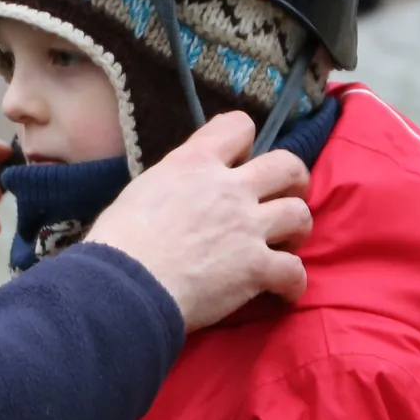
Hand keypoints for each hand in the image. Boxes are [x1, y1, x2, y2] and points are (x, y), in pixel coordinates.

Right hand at [84, 112, 310, 330]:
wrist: (126, 287)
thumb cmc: (119, 243)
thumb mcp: (142, 191)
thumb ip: (173, 183)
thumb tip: (179, 194)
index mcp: (195, 163)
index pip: (237, 127)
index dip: (244, 140)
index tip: (240, 160)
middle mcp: (230, 188)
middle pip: (287, 165)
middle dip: (294, 180)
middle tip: (285, 197)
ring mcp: (248, 227)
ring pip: (300, 215)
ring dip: (297, 229)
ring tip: (287, 243)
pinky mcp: (257, 268)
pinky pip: (295, 272)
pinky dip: (293, 284)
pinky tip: (284, 292)